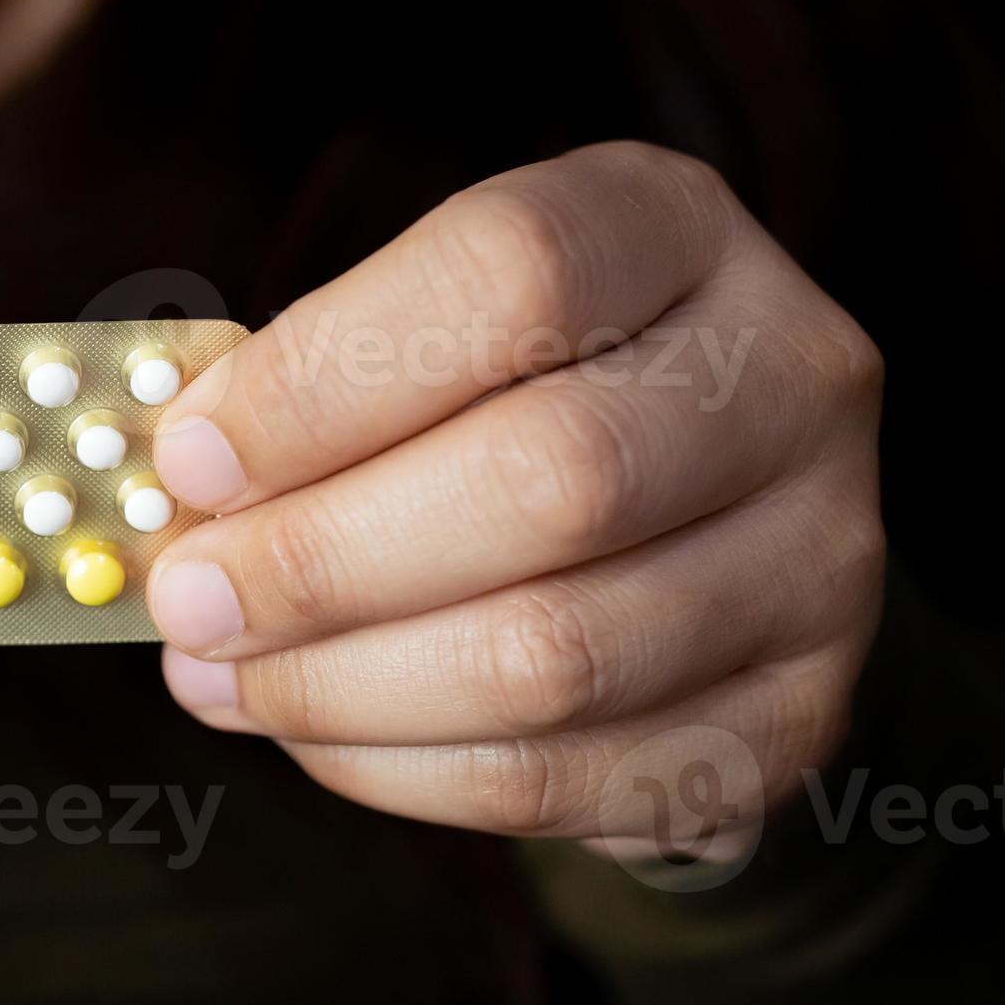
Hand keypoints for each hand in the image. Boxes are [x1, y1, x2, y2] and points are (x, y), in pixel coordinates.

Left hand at [145, 142, 885, 851]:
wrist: (682, 508)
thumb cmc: (493, 387)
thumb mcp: (418, 320)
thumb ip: (310, 383)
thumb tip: (180, 491)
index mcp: (673, 224)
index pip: (512, 273)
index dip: (326, 378)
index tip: (189, 457)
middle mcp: (790, 376)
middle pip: (553, 479)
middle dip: (325, 560)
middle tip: (185, 599)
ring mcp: (823, 554)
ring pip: (559, 656)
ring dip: (344, 685)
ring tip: (219, 676)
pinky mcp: (797, 714)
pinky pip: (574, 779)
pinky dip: (407, 771)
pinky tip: (315, 734)